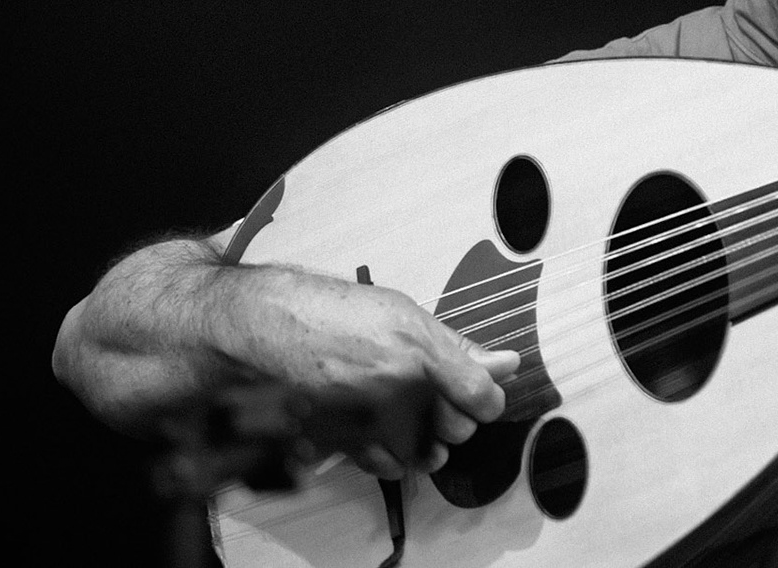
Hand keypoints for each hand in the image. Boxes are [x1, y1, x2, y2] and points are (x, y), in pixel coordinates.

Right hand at [226, 267, 522, 479]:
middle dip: (456, 415)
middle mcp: (395, 391)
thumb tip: (506, 363)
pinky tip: (386, 430)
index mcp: (419, 352)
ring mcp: (366, 421)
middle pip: (458, 429)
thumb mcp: (406, 315)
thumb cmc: (336, 312)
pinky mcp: (340, 442)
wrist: (271, 325)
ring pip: (425, 453)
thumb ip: (458, 347)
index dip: (488, 398)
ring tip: (414, 413)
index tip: (481, 393)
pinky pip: (387, 465)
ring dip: (428, 439)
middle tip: (439, 395)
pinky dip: (394, 454)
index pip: (482, 398)